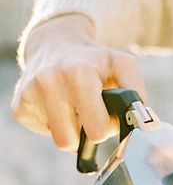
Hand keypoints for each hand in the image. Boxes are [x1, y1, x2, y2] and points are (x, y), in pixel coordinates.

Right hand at [11, 14, 147, 150]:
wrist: (56, 42)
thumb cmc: (95, 60)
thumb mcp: (123, 66)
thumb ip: (137, 94)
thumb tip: (141, 124)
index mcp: (77, 73)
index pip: (96, 130)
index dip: (106, 126)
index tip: (105, 111)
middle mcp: (48, 81)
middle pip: (70, 142)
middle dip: (86, 133)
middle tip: (89, 113)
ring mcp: (29, 94)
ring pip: (57, 140)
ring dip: (71, 130)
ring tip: (74, 108)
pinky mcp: (19, 106)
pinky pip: (43, 132)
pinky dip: (54, 124)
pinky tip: (58, 105)